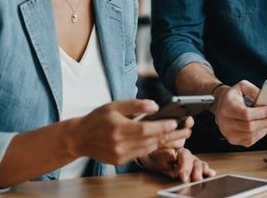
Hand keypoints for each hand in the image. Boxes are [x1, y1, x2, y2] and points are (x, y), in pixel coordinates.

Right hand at [65, 100, 188, 164]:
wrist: (79, 138)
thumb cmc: (98, 118)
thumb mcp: (114, 105)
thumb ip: (135, 105)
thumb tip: (155, 106)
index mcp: (117, 129)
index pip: (144, 129)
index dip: (161, 126)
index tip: (175, 122)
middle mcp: (119, 145)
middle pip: (150, 141)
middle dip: (170, 135)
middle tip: (187, 129)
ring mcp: (119, 155)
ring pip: (148, 148)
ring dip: (166, 142)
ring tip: (182, 135)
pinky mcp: (120, 161)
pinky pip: (141, 153)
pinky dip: (154, 147)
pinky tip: (165, 141)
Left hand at [141, 148, 215, 181]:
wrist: (155, 158)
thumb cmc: (156, 155)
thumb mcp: (157, 155)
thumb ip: (164, 154)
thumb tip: (172, 154)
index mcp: (178, 150)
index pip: (184, 157)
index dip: (185, 167)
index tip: (184, 177)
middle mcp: (187, 154)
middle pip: (195, 161)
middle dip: (195, 171)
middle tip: (195, 179)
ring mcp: (192, 160)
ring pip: (200, 164)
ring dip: (202, 171)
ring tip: (204, 177)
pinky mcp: (194, 166)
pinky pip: (202, 167)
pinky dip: (207, 170)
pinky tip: (211, 173)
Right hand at [211, 80, 266, 146]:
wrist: (222, 105)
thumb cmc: (233, 96)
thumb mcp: (242, 86)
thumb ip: (254, 90)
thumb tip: (265, 99)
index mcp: (227, 107)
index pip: (246, 114)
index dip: (261, 113)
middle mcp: (225, 122)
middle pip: (250, 127)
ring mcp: (229, 133)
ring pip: (252, 135)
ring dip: (266, 128)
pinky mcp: (234, 140)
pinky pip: (251, 140)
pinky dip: (262, 133)